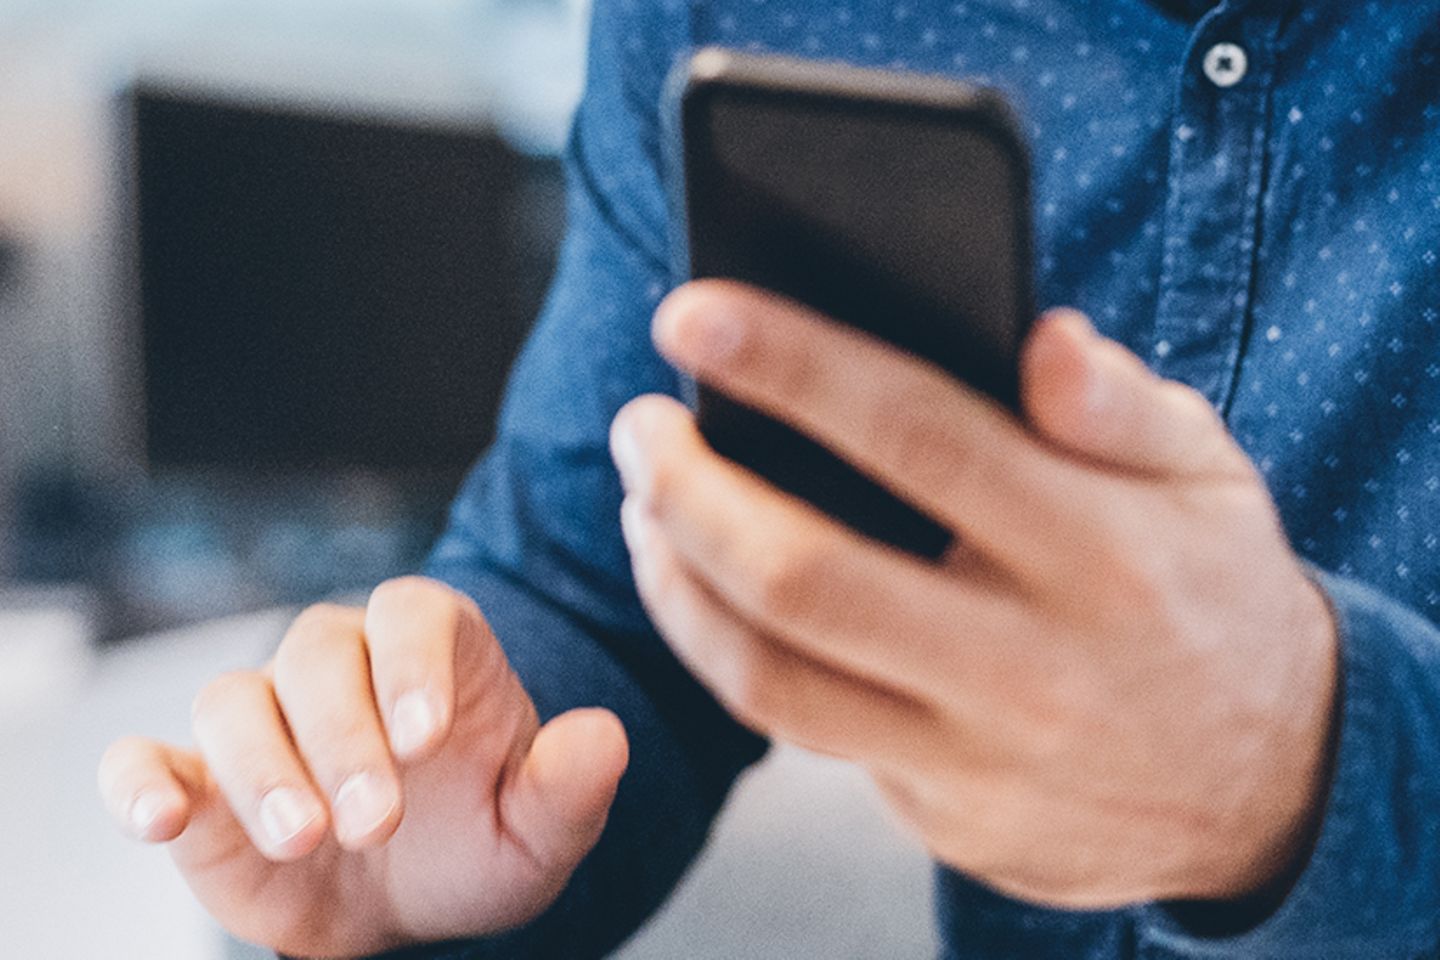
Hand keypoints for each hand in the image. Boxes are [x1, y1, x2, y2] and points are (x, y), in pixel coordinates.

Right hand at [98, 577, 627, 958]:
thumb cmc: (477, 842)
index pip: (412, 613)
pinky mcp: (196, 778)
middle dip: (343, 736)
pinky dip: (139, 779)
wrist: (408, 902)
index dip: (413, 662)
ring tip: (302, 836)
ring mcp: (264, 717)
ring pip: (232, 698)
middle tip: (375, 822)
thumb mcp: (539, 831)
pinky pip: (145, 757)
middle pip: (317, 654)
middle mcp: (341, 665)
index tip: (428, 736)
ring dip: (259, 766)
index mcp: (430, 650)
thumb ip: (570, 786)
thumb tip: (604, 738)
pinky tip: (160, 815)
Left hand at [610, 281, 1337, 908]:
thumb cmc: (1213, 597)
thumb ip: (1122, 406)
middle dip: (690, 490)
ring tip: (644, 510)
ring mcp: (979, 758)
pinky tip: (706, 593)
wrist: (1265, 789)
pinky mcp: (943, 818)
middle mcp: (1030, 663)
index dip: (793, 366)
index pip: (919, 435)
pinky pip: (807, 735)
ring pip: (772, 680)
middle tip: (639, 429)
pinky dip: (733, 656)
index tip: (693, 313)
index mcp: (1100, 549)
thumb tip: (1039, 337)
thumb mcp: (1210, 479)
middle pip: (807, 576)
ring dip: (676, 586)